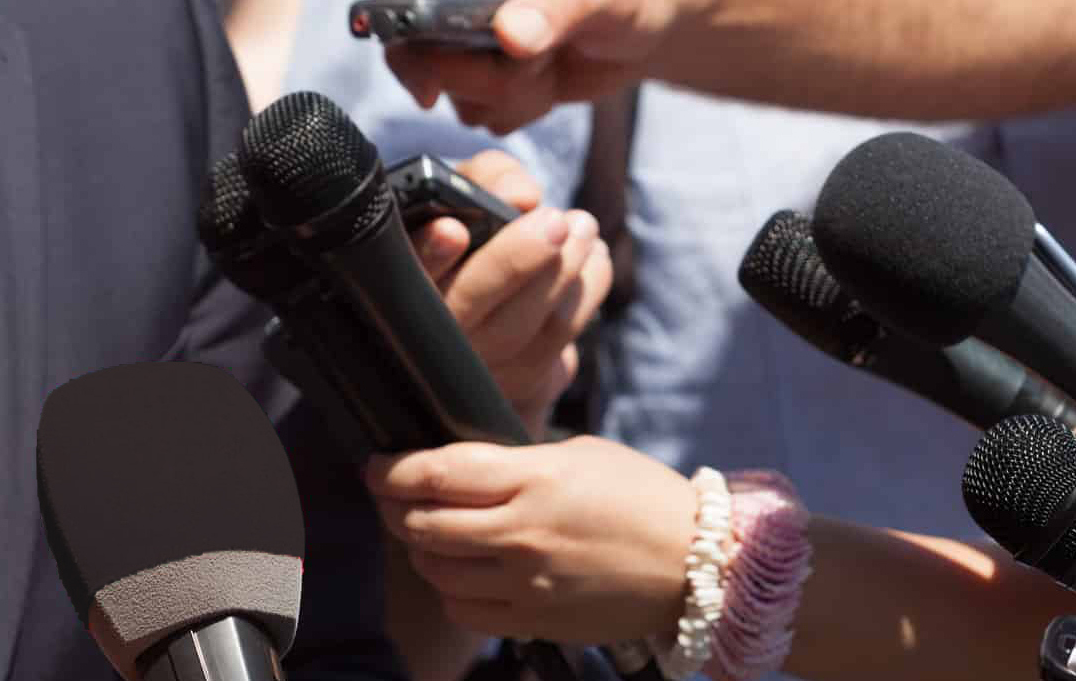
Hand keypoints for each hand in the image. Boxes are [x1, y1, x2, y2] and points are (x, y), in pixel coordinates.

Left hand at [365, 436, 696, 643]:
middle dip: (395, 508)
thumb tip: (458, 470)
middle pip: (425, 523)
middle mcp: (523, 533)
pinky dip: (448, 590)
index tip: (376, 468)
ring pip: (436, 569)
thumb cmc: (640, 497)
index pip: (438, 474)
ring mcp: (527, 583)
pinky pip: (464, 610)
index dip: (393, 471)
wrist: (698, 564)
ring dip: (419, 549)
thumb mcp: (577, 455)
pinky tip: (458, 573)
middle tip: (391, 498)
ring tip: (425, 534)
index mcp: (535, 479)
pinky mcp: (535, 620)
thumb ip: (515, 463)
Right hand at [378, 0, 682, 133]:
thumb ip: (559, 6)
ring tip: (548, 66)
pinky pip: (473, 110)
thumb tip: (509, 35)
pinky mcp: (482, 69)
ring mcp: (467, 31)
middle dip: (472, 75)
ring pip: (447, 88)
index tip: (432, 82)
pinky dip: (514, 109)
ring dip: (503, 93)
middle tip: (527, 66)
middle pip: (414, 51)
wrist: (656, 24)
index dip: (400, 34)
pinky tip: (546, 84)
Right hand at [412, 151, 610, 432]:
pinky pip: (558, 337)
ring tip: (583, 224)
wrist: (487, 296)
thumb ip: (488, 176)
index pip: (403, 270)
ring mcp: (474, 360)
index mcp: (403, 277)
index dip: (430, 254)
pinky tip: (593, 255)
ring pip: (519, 324)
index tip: (453, 230)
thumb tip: (523, 195)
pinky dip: (586, 290)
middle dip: (515, 260)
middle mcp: (429, 329)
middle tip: (556, 221)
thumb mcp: (466, 188)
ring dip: (563, 270)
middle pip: (468, 302)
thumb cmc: (471, 227)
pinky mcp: (518, 376)